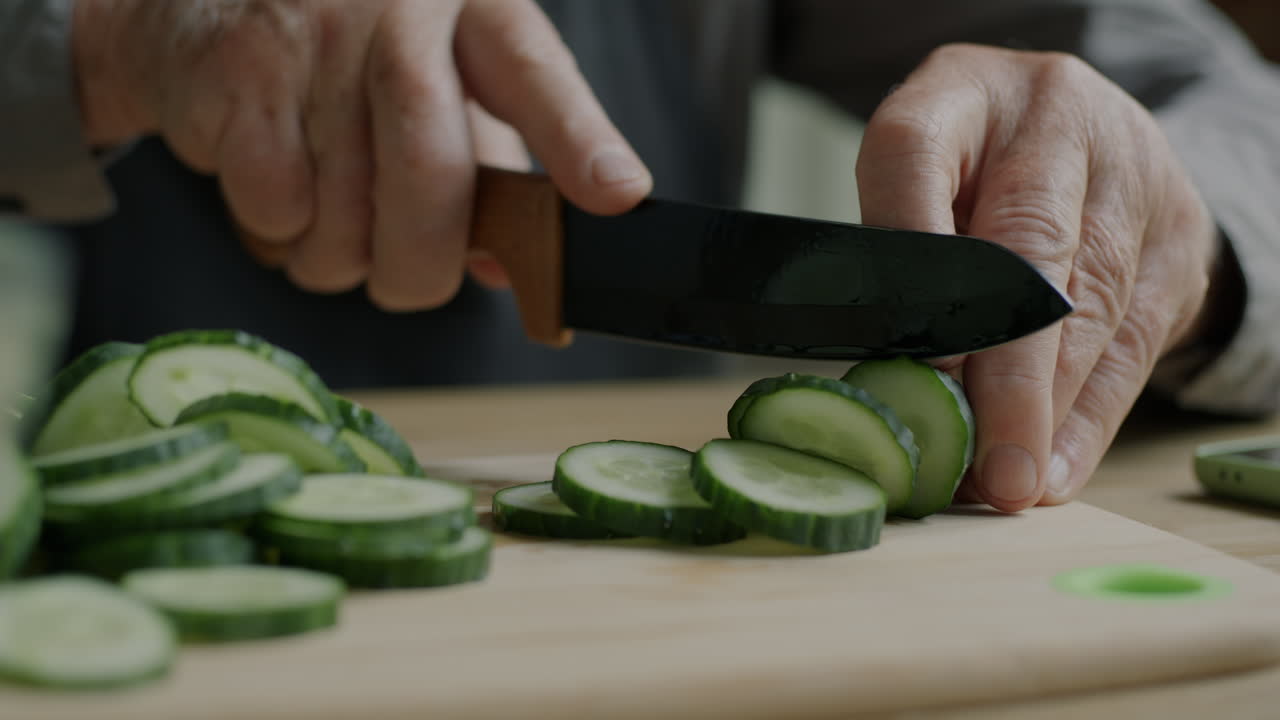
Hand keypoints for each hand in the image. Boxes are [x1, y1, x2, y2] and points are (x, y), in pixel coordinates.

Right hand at [72, 0, 650, 307]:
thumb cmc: (344, 53)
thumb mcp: (438, 77)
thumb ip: (482, 164)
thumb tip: (502, 267)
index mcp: (472, 8)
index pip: (535, 74)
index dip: (577, 141)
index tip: (616, 194)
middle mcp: (398, 11)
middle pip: (430, 172)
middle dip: (423, 262)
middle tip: (411, 278)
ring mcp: (313, 37)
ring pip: (345, 215)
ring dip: (340, 256)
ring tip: (327, 210)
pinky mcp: (237, 71)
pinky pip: (275, 209)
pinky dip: (280, 234)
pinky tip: (275, 186)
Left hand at [856, 44, 1219, 510]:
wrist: (1084, 138)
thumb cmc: (970, 175)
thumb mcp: (917, 187)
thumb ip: (900, 265)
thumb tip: (893, 393)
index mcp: (957, 93)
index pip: (910, 161)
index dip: (905, 264)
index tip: (904, 365)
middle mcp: (1051, 116)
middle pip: (1027, 248)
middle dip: (1004, 373)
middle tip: (984, 465)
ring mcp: (1129, 169)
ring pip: (1091, 304)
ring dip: (1047, 410)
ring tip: (1008, 483)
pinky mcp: (1177, 232)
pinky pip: (1135, 339)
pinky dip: (1090, 416)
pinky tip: (1056, 469)